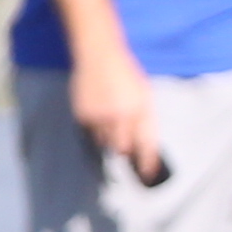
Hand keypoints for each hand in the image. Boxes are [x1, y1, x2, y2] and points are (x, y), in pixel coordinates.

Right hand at [73, 46, 160, 183]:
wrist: (100, 57)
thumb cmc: (127, 76)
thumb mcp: (145, 95)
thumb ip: (146, 120)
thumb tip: (144, 145)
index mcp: (141, 110)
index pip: (146, 144)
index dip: (147, 162)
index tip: (148, 174)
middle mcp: (121, 116)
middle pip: (122, 148)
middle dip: (125, 149)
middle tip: (125, 141)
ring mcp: (100, 116)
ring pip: (105, 142)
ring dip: (110, 137)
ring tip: (111, 116)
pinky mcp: (83, 114)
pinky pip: (91, 131)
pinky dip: (96, 127)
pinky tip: (99, 109)